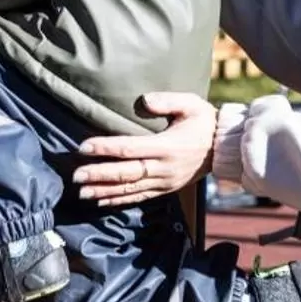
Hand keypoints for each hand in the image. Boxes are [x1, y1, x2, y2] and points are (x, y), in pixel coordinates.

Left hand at [74, 93, 219, 208]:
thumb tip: (143, 101)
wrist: (225, 148)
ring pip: (129, 189)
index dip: (105, 147)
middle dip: (98, 174)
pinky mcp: (166, 189)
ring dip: (104, 191)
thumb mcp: (190, 104)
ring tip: (82, 192)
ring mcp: (164, 181)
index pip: (129, 148)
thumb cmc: (204, 121)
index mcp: (167, 146)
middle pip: (125, 173)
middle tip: (76, 175)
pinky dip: (119, 200)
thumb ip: (167, 101)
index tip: (84, 147)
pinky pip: (139, 197)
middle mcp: (163, 167)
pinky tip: (102, 200)